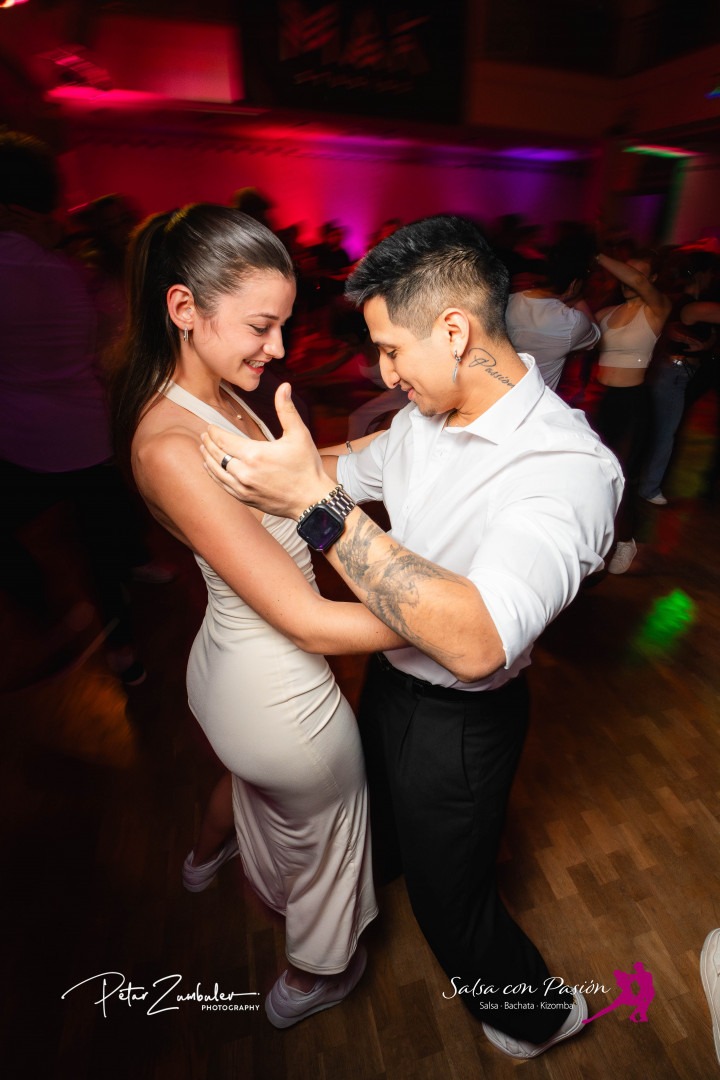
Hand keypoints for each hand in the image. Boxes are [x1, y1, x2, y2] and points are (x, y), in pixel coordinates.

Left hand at [201, 383, 333, 517]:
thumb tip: (284, 386)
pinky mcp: (245, 499)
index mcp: (255, 454)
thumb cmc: (307, 467)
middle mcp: (244, 472)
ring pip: (216, 471)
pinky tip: (211, 469)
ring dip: (207, 458)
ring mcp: (243, 488)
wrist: (312, 501)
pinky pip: (222, 485)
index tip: (210, 426)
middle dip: (208, 443)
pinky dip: (213, 475)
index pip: (224, 440)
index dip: (214, 432)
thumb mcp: (299, 435)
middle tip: (204, 435)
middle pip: (216, 454)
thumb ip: (287, 410)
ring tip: (203, 448)